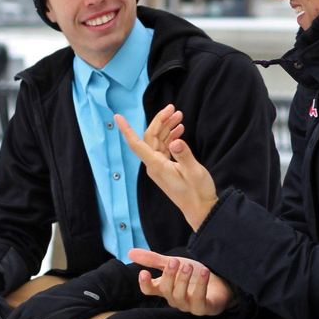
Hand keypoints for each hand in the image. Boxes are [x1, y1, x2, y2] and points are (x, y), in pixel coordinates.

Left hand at [116, 108, 217, 229]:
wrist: (201, 209)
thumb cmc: (198, 192)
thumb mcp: (194, 172)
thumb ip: (184, 155)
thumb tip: (176, 140)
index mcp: (157, 166)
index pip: (137, 144)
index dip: (126, 130)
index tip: (118, 117)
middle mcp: (154, 165)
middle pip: (150, 137)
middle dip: (160, 121)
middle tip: (173, 108)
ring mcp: (159, 167)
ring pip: (158, 141)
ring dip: (167, 127)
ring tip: (180, 115)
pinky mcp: (166, 168)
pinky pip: (164, 148)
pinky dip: (171, 136)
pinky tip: (179, 130)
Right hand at [128, 249, 235, 315]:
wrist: (219, 284)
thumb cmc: (193, 275)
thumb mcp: (174, 264)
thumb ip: (154, 260)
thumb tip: (129, 252)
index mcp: (164, 289)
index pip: (149, 290)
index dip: (145, 284)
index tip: (143, 272)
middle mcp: (174, 299)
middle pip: (166, 290)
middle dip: (169, 276)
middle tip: (176, 262)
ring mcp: (188, 305)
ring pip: (180, 296)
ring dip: (183, 280)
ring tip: (189, 266)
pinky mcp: (203, 308)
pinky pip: (199, 299)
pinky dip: (201, 285)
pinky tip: (204, 272)